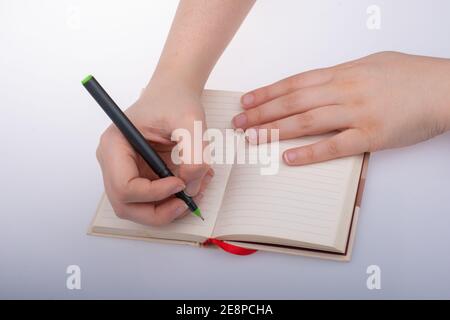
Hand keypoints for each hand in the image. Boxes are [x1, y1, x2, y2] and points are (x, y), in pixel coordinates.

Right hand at [96, 81, 211, 225]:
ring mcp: (126, 172)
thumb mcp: (191, 120)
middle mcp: (114, 162)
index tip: (180, 183)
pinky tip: (195, 182)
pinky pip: (155, 201)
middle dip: (159, 211)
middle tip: (187, 203)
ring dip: (170, 208)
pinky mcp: (141, 177)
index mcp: (115, 145)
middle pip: (127, 206)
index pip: (124, 187)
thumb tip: (190, 186)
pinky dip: (176, 200)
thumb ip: (194, 153)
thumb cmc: (175, 100)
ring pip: (141, 209)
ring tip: (198, 187)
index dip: (154, 193)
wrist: (175, 94)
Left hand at [233, 52, 449, 164]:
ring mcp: (356, 113)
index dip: (267, 93)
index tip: (247, 102)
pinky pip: (334, 146)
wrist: (444, 88)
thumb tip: (317, 85)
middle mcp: (344, 91)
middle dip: (262, 114)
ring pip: (306, 122)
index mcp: (343, 73)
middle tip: (239, 124)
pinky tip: (288, 158)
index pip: (294, 83)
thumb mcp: (371, 64)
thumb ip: (342, 75)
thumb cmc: (410, 75)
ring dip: (275, 131)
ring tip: (253, 139)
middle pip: (293, 103)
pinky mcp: (371, 136)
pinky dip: (309, 153)